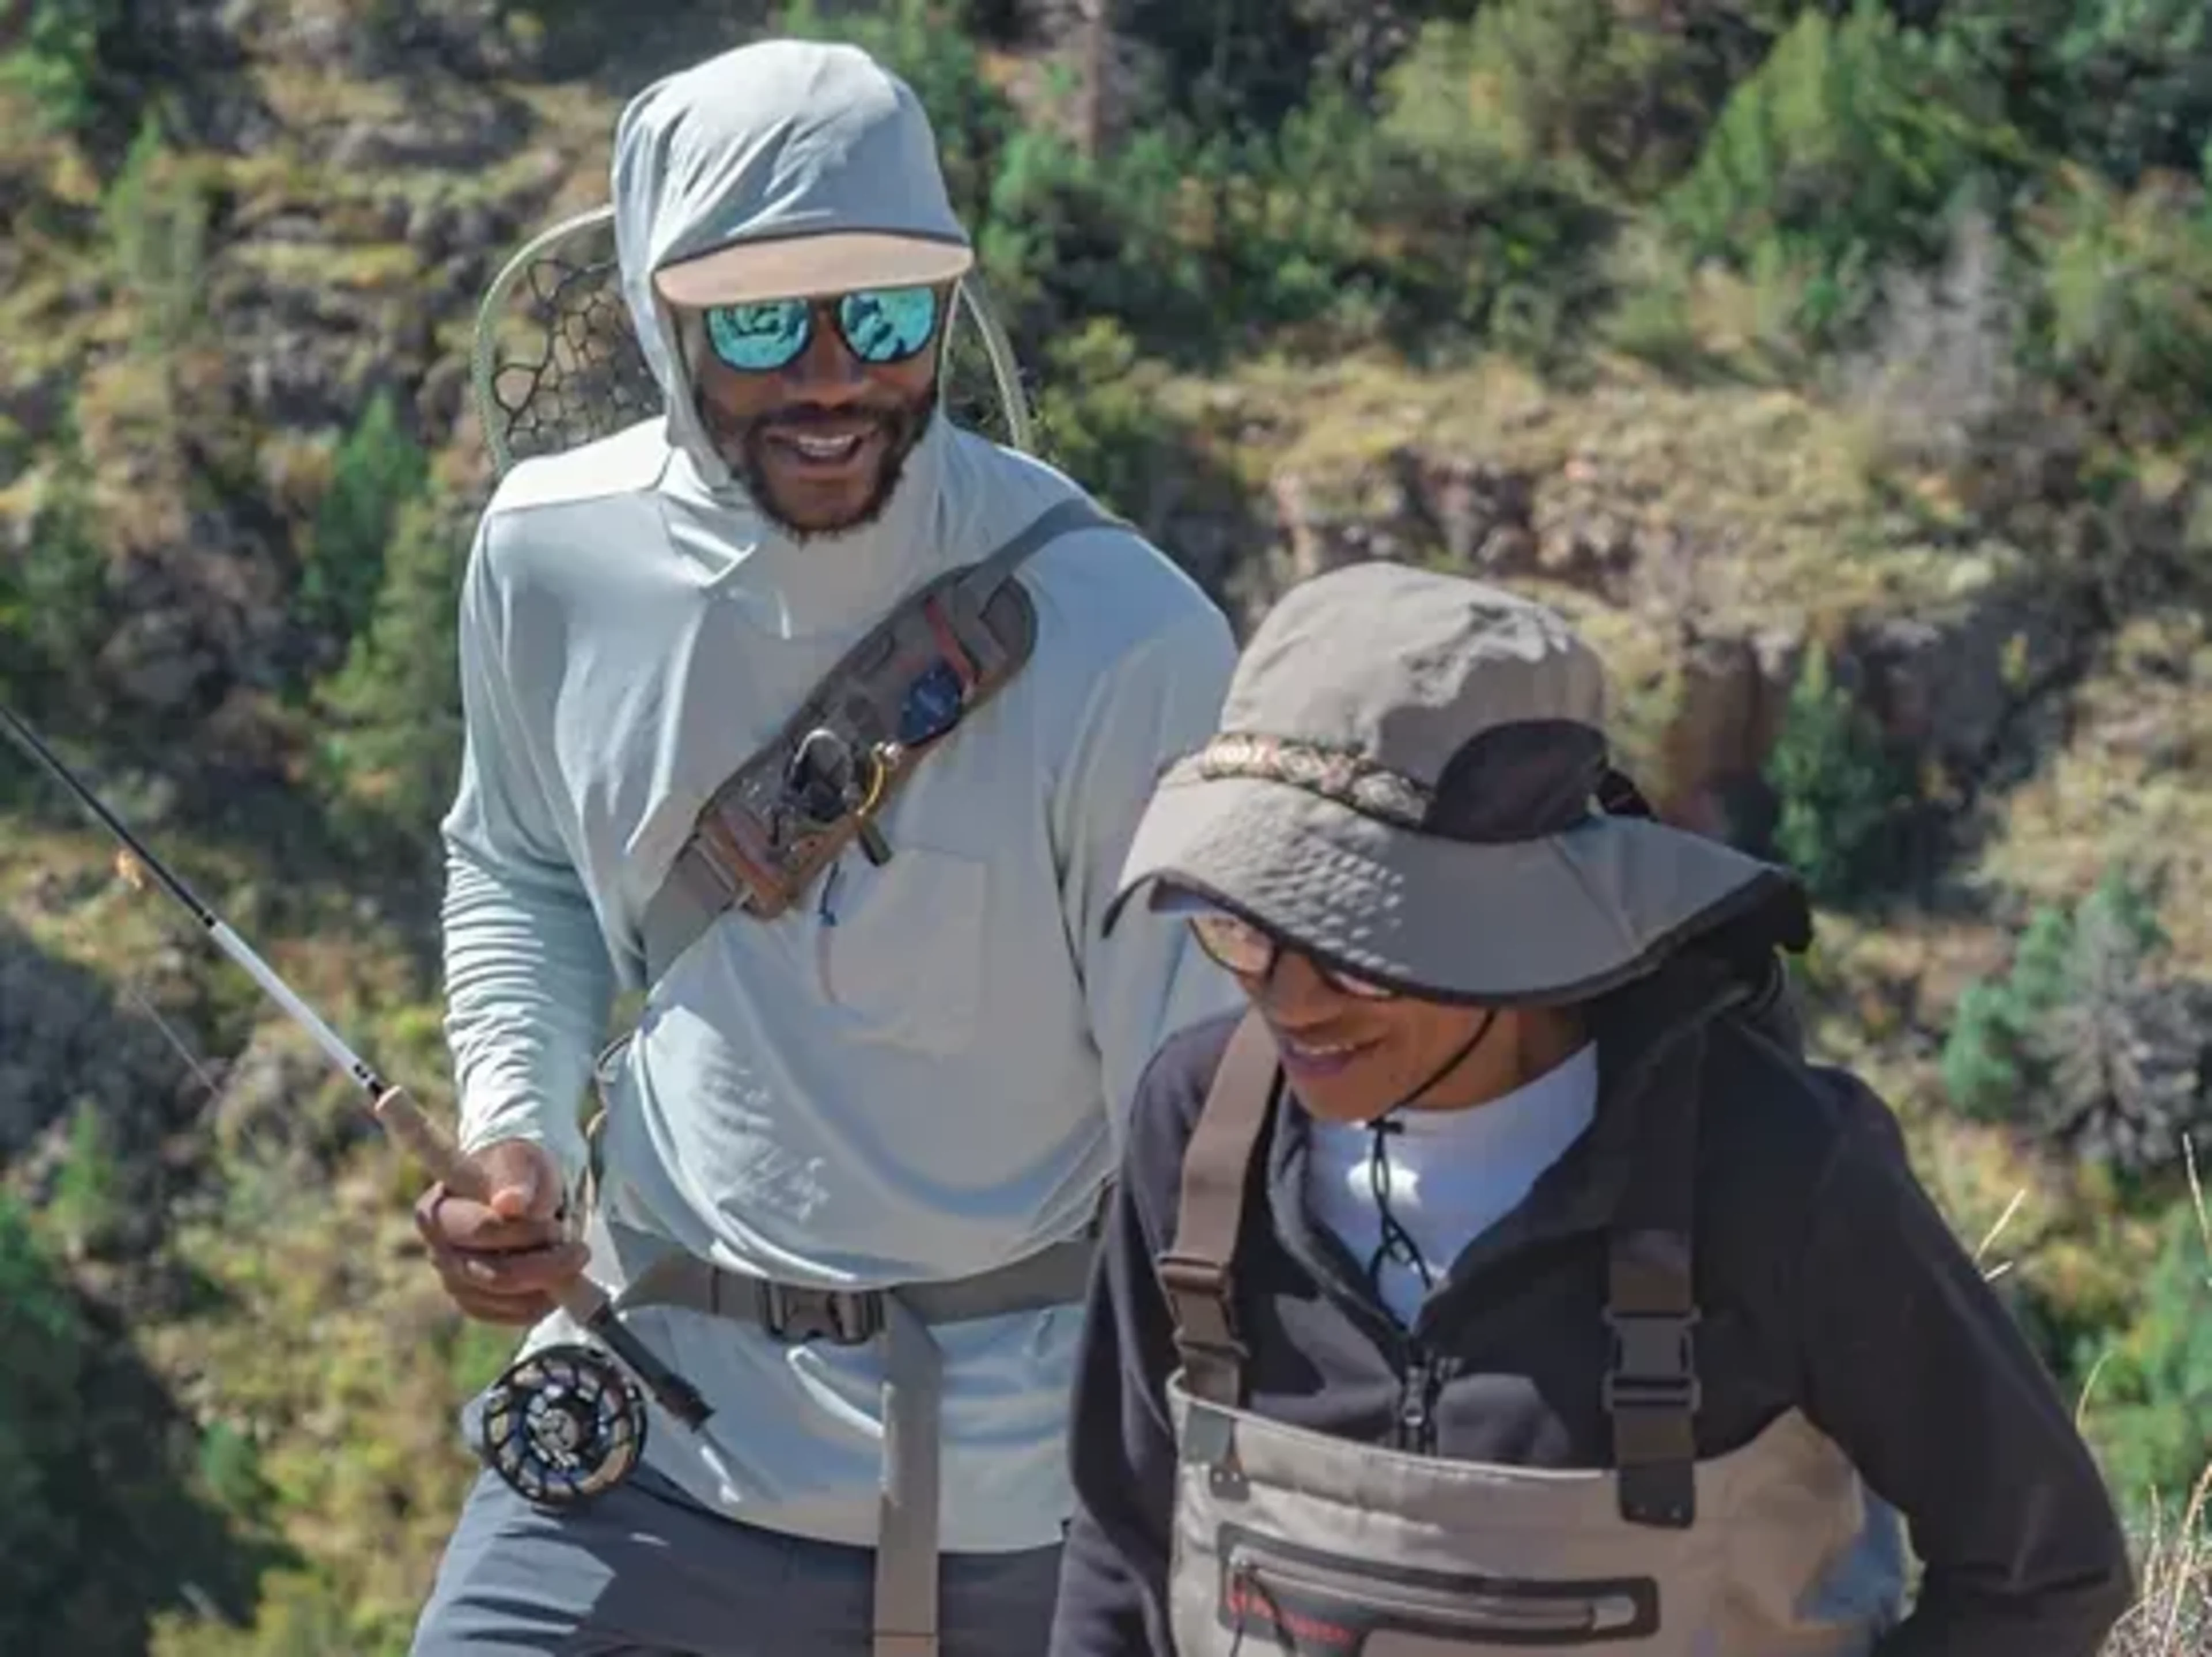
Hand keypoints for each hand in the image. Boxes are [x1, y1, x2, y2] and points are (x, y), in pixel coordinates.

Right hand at [414, 1137, 589, 1324]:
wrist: (521, 1193)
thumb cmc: (519, 1173)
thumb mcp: (522, 1163)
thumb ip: (516, 1179)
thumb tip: (510, 1203)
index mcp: (437, 1211)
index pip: (482, 1231)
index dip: (525, 1233)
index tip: (558, 1226)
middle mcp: (438, 1251)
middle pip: (495, 1273)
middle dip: (546, 1265)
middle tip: (579, 1250)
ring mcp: (453, 1280)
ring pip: (505, 1298)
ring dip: (547, 1283)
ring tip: (569, 1259)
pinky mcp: (473, 1303)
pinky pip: (508, 1315)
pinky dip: (540, 1303)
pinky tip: (558, 1281)